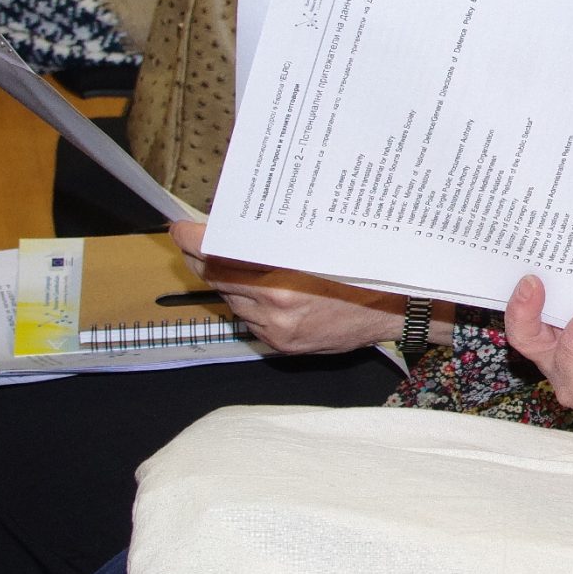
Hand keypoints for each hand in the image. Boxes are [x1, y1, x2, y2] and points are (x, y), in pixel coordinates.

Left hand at [167, 221, 404, 354]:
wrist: (392, 310)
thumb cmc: (363, 273)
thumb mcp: (321, 247)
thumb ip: (277, 244)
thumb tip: (239, 228)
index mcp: (283, 282)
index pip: (219, 261)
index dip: (194, 244)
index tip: (180, 230)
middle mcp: (275, 308)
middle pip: (219, 281)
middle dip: (205, 260)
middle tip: (196, 242)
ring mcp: (276, 330)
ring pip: (232, 301)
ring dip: (229, 283)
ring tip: (239, 263)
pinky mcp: (281, 345)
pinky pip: (250, 320)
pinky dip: (249, 304)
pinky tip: (263, 291)